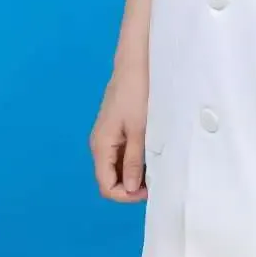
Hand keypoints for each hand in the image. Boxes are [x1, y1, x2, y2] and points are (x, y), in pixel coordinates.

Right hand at [89, 61, 149, 202]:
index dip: (125, 195)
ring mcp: (108, 134)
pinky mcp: (116, 126)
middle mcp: (100, 143)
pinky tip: (150, 153)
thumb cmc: (137, 93)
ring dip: (134, 171)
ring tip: (155, 167)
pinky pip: (122, 151)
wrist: (135, 61)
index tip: (149, 191)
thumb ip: (134, 160)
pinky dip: (134, 157)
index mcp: (101, 146)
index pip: (106, 186)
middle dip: (130, 185)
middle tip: (155, 180)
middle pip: (110, 177)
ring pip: (117, 165)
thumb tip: (130, 189)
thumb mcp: (139, 129)